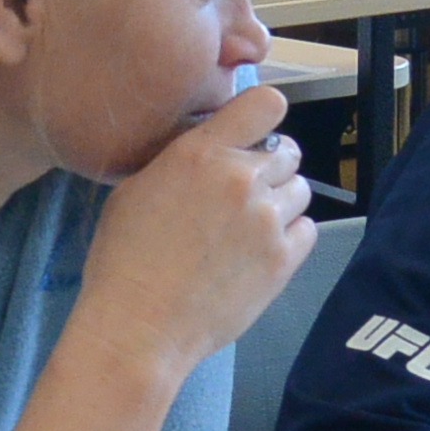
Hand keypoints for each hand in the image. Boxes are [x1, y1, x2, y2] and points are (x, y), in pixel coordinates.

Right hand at [61, 84, 317, 386]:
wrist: (139, 326)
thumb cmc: (123, 261)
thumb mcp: (135, 189)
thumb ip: (180, 161)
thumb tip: (208, 152)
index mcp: (201, 153)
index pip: (266, 104)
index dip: (264, 117)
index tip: (254, 134)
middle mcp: (241, 178)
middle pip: (288, 152)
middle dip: (270, 168)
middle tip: (244, 195)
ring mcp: (266, 220)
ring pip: (301, 191)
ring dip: (281, 203)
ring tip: (250, 228)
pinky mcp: (282, 261)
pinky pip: (307, 230)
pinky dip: (290, 237)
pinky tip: (260, 252)